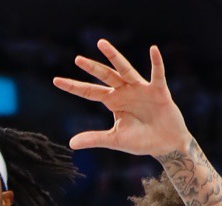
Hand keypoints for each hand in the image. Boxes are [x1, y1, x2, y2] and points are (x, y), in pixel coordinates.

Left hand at [53, 40, 189, 156]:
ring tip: (101, 44)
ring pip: (125, 70)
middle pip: (105, 76)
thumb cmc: (141, 141)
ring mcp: (141, 89)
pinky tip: (153, 49)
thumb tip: (71, 143)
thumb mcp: (115, 140)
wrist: (165, 144)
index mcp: (113, 101)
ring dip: (114, 57)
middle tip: (77, 60)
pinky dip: (156, 62)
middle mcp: (125, 91)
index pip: (89, 92)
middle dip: (92, 68)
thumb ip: (94, 139)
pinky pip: (157, 74)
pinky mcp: (159, 91)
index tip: (56, 80)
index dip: (73, 86)